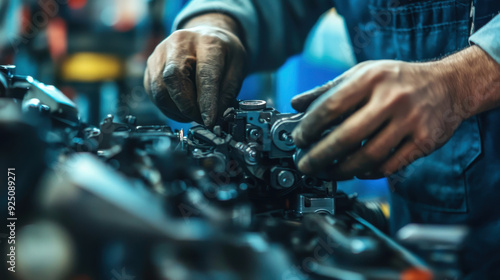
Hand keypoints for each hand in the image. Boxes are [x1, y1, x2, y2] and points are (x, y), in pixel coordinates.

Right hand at [144, 14, 246, 126]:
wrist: (207, 34)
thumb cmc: (222, 53)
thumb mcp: (237, 69)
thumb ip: (227, 93)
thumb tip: (215, 117)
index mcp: (208, 42)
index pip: (205, 73)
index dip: (206, 100)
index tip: (209, 120)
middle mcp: (180, 42)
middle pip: (173, 77)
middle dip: (186, 106)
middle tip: (200, 118)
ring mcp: (161, 52)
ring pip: (159, 89)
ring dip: (176, 109)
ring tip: (193, 113)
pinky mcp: (151, 64)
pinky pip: (153, 93)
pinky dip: (168, 107)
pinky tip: (182, 108)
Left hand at [291, 47, 496, 179]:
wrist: (449, 85)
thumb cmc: (398, 79)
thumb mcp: (363, 73)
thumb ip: (329, 89)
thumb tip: (296, 103)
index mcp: (371, 78)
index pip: (330, 107)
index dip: (309, 128)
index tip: (298, 140)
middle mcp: (391, 99)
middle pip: (346, 136)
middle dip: (319, 156)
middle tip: (305, 165)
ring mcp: (409, 121)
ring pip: (368, 156)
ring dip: (341, 170)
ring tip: (327, 172)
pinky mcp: (423, 141)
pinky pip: (390, 165)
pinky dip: (369, 172)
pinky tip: (356, 172)